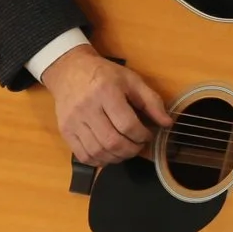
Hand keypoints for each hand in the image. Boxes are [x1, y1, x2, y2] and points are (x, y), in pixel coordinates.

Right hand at [42, 45, 171, 165]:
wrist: (70, 70)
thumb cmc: (104, 75)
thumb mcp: (132, 80)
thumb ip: (151, 101)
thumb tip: (167, 123)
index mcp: (106, 92)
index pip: (127, 125)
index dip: (142, 136)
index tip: (147, 135)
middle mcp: (87, 108)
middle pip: (112, 142)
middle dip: (131, 150)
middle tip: (138, 145)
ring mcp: (73, 121)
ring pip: (98, 152)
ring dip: (117, 158)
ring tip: (125, 150)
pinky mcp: (65, 131)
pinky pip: (83, 156)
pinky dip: (99, 161)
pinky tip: (108, 153)